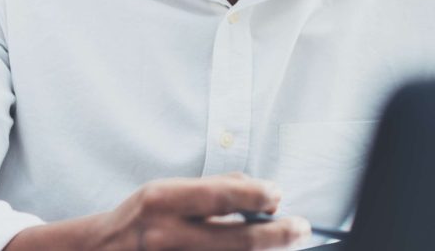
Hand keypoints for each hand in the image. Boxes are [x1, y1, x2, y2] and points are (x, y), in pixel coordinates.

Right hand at [5, 172, 310, 250]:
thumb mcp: (164, 193)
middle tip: (300, 229)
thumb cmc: (135, 221)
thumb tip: (259, 190)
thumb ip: (209, 190)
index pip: (222, 195)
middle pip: (236, 240)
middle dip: (277, 235)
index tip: (279, 196)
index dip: (258, 196)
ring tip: (283, 244)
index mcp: (161, 201)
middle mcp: (162, 235)